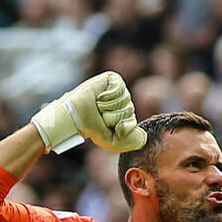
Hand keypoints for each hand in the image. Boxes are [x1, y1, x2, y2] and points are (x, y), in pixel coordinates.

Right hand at [31, 71, 146, 154]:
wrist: (76, 117)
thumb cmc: (93, 129)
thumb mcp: (114, 142)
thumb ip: (133, 142)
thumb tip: (145, 136)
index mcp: (125, 115)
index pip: (133, 121)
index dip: (120, 127)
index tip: (106, 126)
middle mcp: (123, 102)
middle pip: (129, 111)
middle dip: (113, 117)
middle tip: (100, 115)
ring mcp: (119, 90)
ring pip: (125, 101)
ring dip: (108, 107)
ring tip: (98, 106)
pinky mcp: (113, 79)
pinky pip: (120, 89)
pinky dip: (108, 96)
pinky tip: (99, 96)